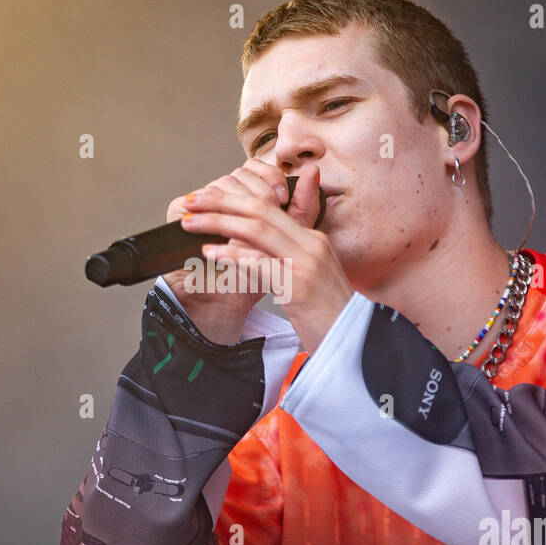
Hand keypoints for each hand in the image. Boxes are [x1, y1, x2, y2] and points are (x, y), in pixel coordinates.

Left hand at [177, 162, 354, 353]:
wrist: (355, 344)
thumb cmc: (327, 317)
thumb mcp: (308, 280)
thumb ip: (282, 260)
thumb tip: (248, 250)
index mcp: (314, 240)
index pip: (270, 207)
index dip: (235, 199)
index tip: (207, 199)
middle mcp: (312, 246)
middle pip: (260, 210)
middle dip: (221, 202)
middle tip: (191, 201)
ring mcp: (306, 264)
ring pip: (257, 230)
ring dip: (219, 222)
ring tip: (190, 223)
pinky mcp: (299, 287)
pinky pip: (259, 263)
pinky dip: (231, 255)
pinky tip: (210, 253)